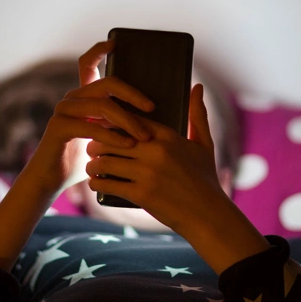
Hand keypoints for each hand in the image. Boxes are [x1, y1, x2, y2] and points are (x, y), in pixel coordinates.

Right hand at [24, 40, 154, 195]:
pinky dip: (113, 136)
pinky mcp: (59, 127)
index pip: (88, 64)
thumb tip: (151, 118)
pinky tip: (127, 144)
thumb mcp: (105, 139)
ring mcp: (63, 111)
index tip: (115, 42)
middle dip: (133, 94)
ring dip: (128, 120)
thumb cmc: (82, 161)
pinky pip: (91, 126)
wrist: (52, 180)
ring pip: (103, 105)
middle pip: (107, 84)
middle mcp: (72, 99)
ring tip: (144, 136)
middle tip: (152, 108)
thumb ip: (119, 125)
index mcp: (83, 97)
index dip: (100, 50)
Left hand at [84, 83, 224, 233]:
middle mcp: (156, 151)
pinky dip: (97, 182)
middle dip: (97, 144)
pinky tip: (95, 183)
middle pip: (111, 139)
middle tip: (91, 148)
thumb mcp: (204, 144)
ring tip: (92, 166)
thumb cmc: (206, 179)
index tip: (103, 127)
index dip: (112, 123)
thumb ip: (197, 114)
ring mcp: (148, 172)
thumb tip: (197, 86)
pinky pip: (108, 183)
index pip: (129, 120)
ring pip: (105, 160)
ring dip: (94, 164)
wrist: (208, 215)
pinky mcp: (141, 194)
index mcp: (168, 136)